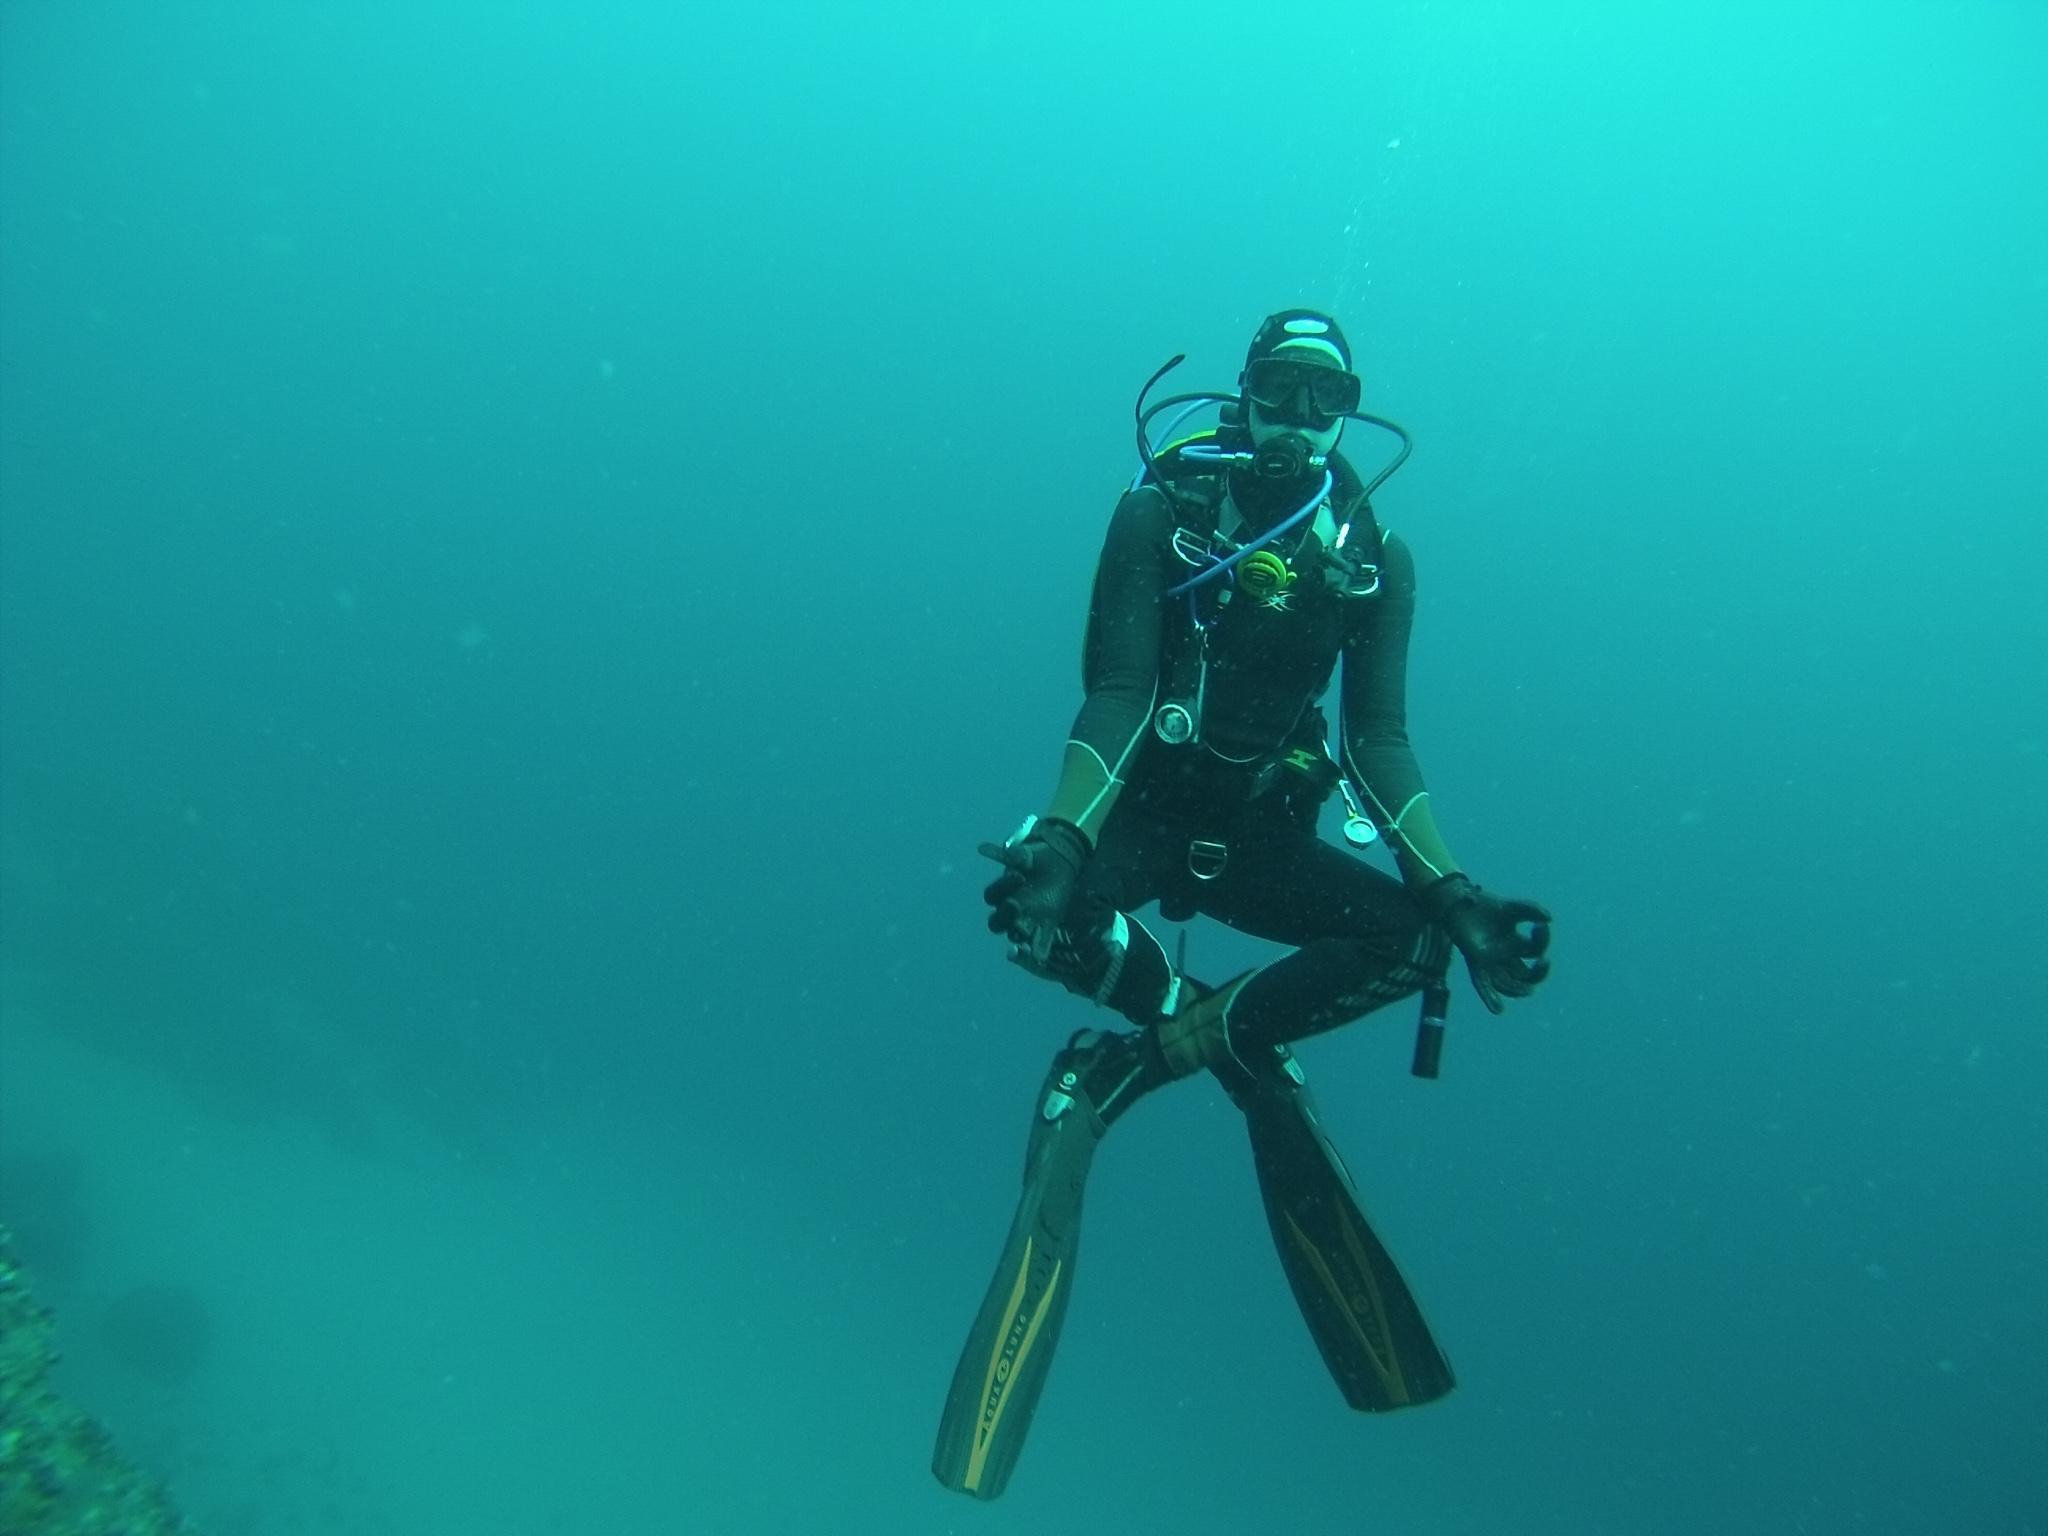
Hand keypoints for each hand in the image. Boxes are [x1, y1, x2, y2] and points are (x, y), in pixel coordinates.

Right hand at [980, 819, 1090, 966]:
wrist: (1059, 863)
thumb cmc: (1038, 858)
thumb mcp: (1028, 855)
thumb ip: (1013, 855)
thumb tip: (981, 848)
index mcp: (1002, 892)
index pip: (992, 895)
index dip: (1002, 887)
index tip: (1019, 875)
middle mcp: (1010, 910)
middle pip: (998, 922)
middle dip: (1005, 915)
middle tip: (1015, 904)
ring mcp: (1028, 920)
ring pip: (1016, 934)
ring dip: (1019, 934)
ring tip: (1024, 932)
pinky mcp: (1046, 926)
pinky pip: (1039, 943)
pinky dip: (1039, 952)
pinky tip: (1040, 959)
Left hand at [1421, 874, 1551, 1014]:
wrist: (1460, 902)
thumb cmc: (1485, 906)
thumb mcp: (1511, 908)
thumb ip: (1530, 909)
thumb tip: (1548, 919)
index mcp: (1517, 945)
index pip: (1536, 950)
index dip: (1542, 940)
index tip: (1540, 925)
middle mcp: (1505, 958)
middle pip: (1527, 977)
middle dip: (1539, 973)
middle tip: (1544, 961)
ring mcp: (1490, 963)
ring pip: (1508, 986)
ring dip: (1519, 990)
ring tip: (1529, 990)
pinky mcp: (1475, 963)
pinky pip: (1482, 984)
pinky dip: (1489, 997)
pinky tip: (1498, 1010)